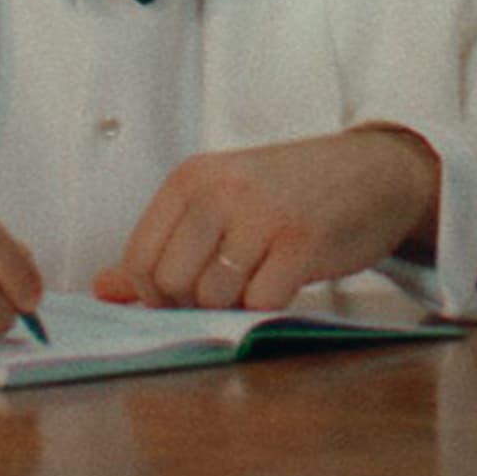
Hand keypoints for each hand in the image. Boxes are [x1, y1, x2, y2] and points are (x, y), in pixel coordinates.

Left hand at [93, 127, 438, 310]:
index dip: (153, 293)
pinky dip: (268, 305)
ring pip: (212, 297)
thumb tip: (104, 289)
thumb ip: (162, 243)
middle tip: (226, 290)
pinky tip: (284, 279)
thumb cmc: (288, 190)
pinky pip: (260, 302)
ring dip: (232, 305)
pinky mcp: (301, 243)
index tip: (183, 293)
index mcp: (190, 179)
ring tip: (258, 277)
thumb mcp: (218, 201)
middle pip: (169, 283)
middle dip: (190, 304)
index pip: (139, 258)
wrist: (372, 170)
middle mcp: (219, 192)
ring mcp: (260, 216)